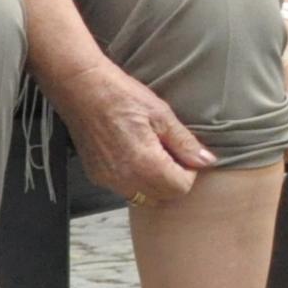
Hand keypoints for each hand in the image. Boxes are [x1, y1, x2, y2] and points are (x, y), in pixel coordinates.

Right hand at [42, 37, 215, 203]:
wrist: (81, 89)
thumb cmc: (122, 96)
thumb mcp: (162, 115)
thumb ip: (184, 143)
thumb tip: (206, 161)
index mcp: (144, 165)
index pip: (179, 189)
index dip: (190, 172)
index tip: (186, 154)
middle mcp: (124, 180)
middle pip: (161, 197)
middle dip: (173, 180)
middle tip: (172, 152)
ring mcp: (107, 180)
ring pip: (142, 197)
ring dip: (155, 183)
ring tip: (155, 153)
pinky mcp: (96, 176)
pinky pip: (123, 189)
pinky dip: (136, 180)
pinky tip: (136, 154)